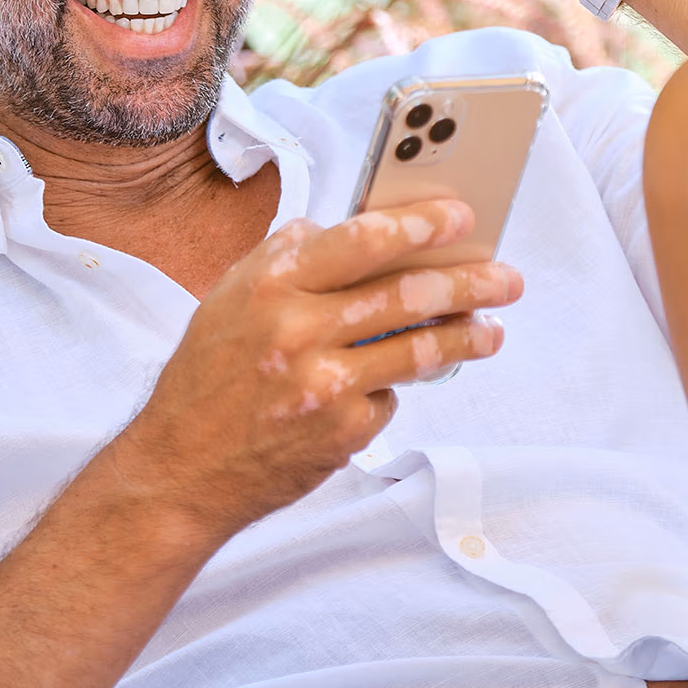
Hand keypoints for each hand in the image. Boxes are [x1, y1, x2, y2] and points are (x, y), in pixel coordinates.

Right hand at [113, 198, 521, 545]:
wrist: (181, 469)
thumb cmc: (206, 380)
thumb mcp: (228, 301)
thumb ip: (285, 260)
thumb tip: (346, 229)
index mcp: (271, 286)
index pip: (362, 240)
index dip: (420, 224)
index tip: (461, 218)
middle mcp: (298, 331)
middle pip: (406, 293)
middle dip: (468, 283)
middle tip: (506, 278)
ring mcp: (324, 385)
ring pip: (418, 350)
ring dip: (465, 338)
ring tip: (490, 332)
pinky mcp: (342, 432)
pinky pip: (390, 398)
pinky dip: (392, 389)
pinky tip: (387, 387)